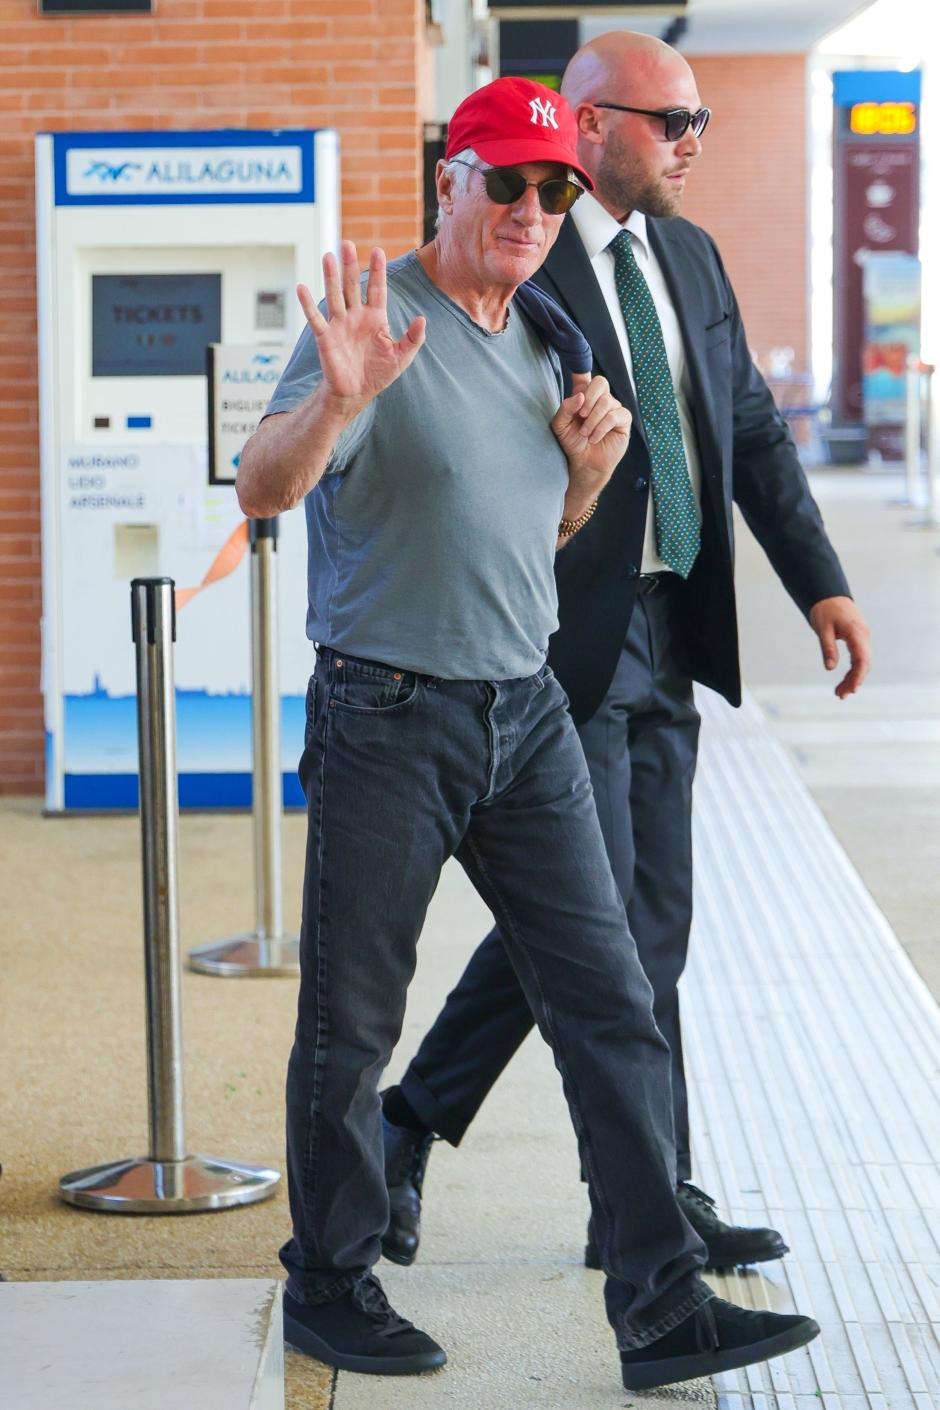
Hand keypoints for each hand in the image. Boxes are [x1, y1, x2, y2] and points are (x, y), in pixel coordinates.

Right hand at [298, 241, 425, 413]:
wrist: (356, 393)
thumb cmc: (378, 374)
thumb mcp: (402, 357)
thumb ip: (413, 338)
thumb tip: (422, 319)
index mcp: (375, 317)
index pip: (377, 289)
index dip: (378, 270)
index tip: (378, 250)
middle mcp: (356, 316)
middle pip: (353, 285)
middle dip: (350, 265)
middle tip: (347, 243)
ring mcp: (339, 324)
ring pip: (335, 295)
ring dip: (331, 276)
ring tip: (328, 256)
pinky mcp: (325, 337)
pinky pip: (315, 318)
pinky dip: (307, 304)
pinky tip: (302, 287)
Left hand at [551, 374, 631, 497]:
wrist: (583, 463)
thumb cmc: (572, 443)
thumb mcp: (561, 425)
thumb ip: (566, 408)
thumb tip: (579, 395)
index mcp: (583, 396)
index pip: (584, 375)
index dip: (581, 367)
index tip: (578, 367)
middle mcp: (600, 399)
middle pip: (601, 382)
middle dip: (589, 398)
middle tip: (580, 416)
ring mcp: (613, 409)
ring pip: (607, 401)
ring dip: (593, 419)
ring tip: (585, 433)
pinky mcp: (623, 421)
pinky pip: (615, 416)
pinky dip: (602, 427)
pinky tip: (594, 438)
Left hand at [808, 595, 870, 698]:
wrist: (829, 594)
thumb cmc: (825, 609)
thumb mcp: (823, 629)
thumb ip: (828, 648)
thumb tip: (830, 668)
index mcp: (856, 633)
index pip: (862, 659)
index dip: (858, 676)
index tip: (852, 689)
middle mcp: (863, 636)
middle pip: (863, 664)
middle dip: (854, 681)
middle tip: (840, 695)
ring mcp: (862, 638)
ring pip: (862, 662)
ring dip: (853, 678)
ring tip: (840, 692)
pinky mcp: (858, 639)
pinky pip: (859, 658)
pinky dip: (853, 670)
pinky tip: (845, 680)